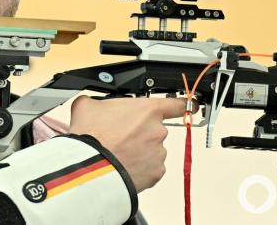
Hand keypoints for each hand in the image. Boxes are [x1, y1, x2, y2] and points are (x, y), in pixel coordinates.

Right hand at [69, 96, 187, 192]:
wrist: (88, 168)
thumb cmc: (90, 136)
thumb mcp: (87, 106)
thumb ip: (98, 101)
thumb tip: (92, 103)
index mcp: (147, 110)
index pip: (176, 104)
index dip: (182, 104)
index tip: (189, 105)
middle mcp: (158, 131)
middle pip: (155, 129)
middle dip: (140, 133)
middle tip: (120, 137)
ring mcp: (158, 153)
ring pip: (152, 150)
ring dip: (139, 151)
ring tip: (118, 153)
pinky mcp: (155, 174)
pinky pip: (150, 169)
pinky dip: (139, 168)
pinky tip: (123, 165)